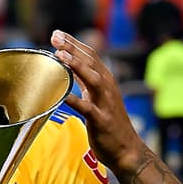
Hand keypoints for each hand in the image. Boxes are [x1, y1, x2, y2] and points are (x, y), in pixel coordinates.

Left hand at [50, 29, 147, 174]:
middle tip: (55, 36)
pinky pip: (87, 108)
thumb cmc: (109, 124)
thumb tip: (70, 68)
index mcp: (106, 81)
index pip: (90, 55)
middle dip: (73, 47)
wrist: (126, 150)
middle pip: (90, 61)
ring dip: (76, 65)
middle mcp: (107, 88)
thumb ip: (85, 83)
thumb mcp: (97, 98)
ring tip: (60, 54)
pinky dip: (74, 99)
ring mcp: (105, 103)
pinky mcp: (101, 120)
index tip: (57, 33)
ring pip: (92, 78)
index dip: (74, 43)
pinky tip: (62, 94)